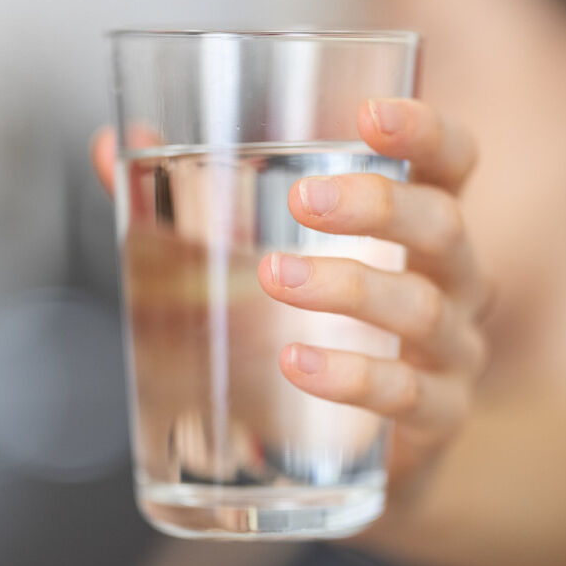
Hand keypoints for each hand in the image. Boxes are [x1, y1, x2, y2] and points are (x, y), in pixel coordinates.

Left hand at [91, 98, 488, 535]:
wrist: (348, 451)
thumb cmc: (312, 328)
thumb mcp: (260, 256)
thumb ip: (190, 201)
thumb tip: (114, 145)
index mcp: (417, 226)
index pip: (451, 162)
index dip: (425, 131)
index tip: (368, 114)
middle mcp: (452, 280)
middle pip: (443, 226)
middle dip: (376, 206)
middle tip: (302, 202)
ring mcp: (452, 351)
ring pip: (420, 307)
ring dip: (347, 287)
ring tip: (275, 278)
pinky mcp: (438, 417)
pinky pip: (408, 394)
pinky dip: (352, 376)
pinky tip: (298, 362)